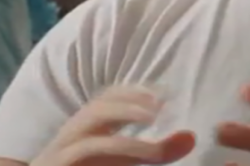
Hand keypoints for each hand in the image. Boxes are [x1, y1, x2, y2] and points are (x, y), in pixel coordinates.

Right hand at [32, 85, 195, 165]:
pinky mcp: (58, 164)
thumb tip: (191, 136)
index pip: (109, 97)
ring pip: (89, 127)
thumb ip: (157, 151)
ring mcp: (63, 149)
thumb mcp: (125, 161)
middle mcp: (73, 134)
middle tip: (159, 104)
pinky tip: (140, 151)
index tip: (165, 92)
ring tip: (152, 129)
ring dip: (123, 124)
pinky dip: (114, 148)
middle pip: (97, 106)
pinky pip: (84, 152)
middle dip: (127, 101)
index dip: (135, 91)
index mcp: (89, 126)